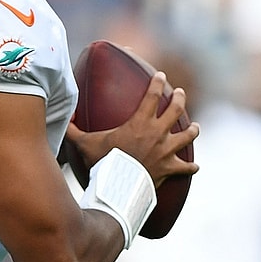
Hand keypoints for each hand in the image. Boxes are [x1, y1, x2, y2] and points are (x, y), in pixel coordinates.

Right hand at [64, 72, 198, 186]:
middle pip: (175, 110)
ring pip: (187, 136)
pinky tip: (195, 167)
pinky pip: (185, 168)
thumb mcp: (85, 144)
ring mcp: (166, 151)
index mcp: (140, 122)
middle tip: (180, 94)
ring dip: (193, 131)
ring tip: (196, 127)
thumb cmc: (103, 162)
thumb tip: (64, 118)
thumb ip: (74, 130)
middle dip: (180, 99)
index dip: (157, 82)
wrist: (119, 186)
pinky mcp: (170, 169)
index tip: (160, 75)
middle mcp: (157, 133)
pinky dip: (191, 167)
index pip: (153, 95)